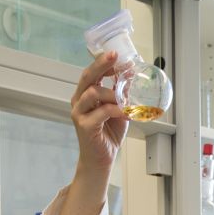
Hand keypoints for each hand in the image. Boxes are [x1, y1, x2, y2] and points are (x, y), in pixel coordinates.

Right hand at [71, 51, 128, 176]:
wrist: (101, 159)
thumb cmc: (108, 133)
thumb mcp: (118, 110)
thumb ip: (122, 95)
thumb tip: (133, 78)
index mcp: (85, 94)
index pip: (91, 73)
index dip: (102, 62)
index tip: (117, 55)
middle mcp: (79, 101)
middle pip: (87, 77)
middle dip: (100, 64)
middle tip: (114, 56)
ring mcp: (79, 113)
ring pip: (93, 92)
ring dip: (113, 93)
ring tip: (128, 101)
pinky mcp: (84, 125)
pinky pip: (101, 111)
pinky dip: (116, 109)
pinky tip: (127, 113)